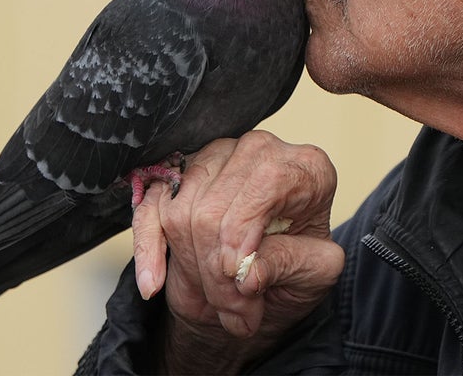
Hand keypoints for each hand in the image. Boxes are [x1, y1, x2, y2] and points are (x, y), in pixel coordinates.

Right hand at [130, 131, 343, 373]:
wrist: (260, 281)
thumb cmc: (297, 269)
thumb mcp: (314, 274)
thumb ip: (289, 266)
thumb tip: (247, 274)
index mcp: (306, 167)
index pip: (267, 181)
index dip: (244, 234)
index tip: (242, 283)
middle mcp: (259, 151)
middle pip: (216, 205)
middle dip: (218, 271)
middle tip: (237, 312)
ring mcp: (214, 159)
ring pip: (182, 212)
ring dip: (194, 269)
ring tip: (221, 303)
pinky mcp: (177, 177)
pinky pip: (150, 210)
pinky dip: (148, 250)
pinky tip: (153, 284)